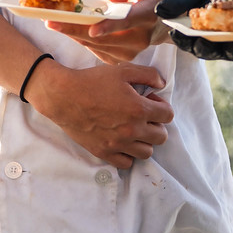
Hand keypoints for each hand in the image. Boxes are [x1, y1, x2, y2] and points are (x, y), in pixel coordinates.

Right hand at [27, 58, 173, 169]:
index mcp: (139, 109)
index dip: (161, 106)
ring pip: (147, 152)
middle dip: (156, 124)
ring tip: (134, 130)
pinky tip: (122, 142)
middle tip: (143, 116)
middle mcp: (132, 130)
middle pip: (161, 137)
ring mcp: (118, 144)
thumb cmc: (92, 81)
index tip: (150, 101)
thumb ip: (148, 75)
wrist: (64, 96)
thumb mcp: (122, 70)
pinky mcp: (104, 152)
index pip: (168, 116)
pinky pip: (127, 162)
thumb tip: (161, 84)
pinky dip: (128, 154)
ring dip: (145, 141)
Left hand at [49, 0, 165, 63]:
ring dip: (72, 34)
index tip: (93, 29)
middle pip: (103, 37)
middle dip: (74, 29)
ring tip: (52, 23)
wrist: (161, 22)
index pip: (128, 21)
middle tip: (51, 21)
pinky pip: (94, 49)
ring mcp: (129, 52)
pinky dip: (78, 39)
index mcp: (148, 16)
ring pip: (95, 45)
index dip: (110, 26)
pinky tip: (68, 29)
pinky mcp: (119, 58)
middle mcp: (140, 38)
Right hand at [155, 0, 232, 60]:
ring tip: (229, 40)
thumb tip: (160, 11)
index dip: (181, 39)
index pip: (187, 40)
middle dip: (203, 47)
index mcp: (201, 31)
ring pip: (231, 52)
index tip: (176, 32)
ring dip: (229, 48)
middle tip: (201, 40)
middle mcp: (218, 42)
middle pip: (207, 51)